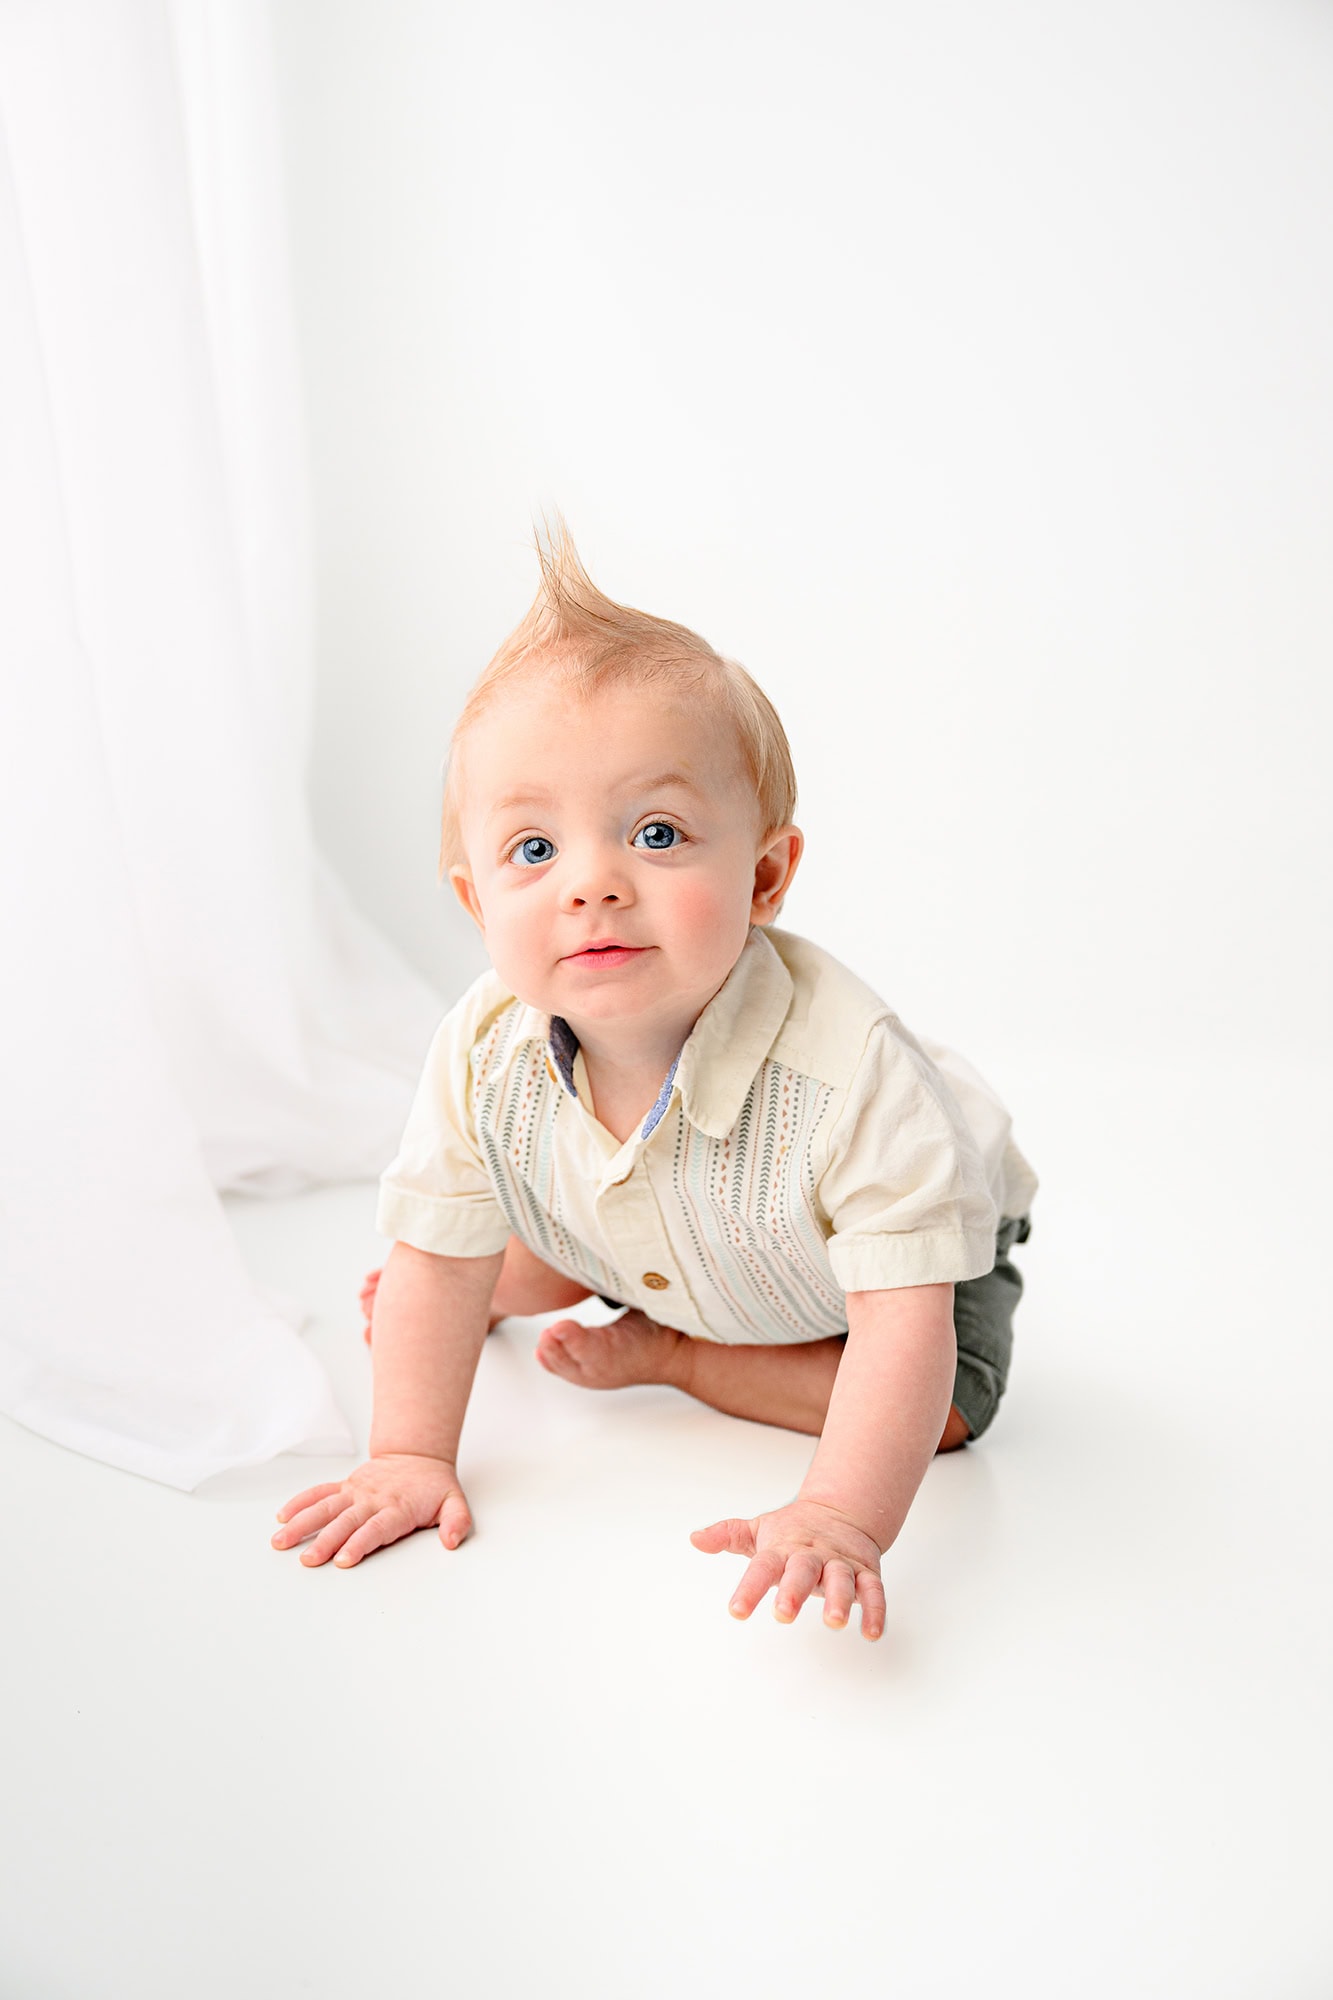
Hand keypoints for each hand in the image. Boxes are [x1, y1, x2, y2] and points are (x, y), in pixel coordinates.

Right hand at [271, 1454, 472, 1567]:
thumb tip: (452, 1540)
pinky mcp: (345, 1487)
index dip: (359, 1543)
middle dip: (325, 1541)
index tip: (343, 1559)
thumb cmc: (433, 1486)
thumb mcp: (454, 1502)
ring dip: (302, 1524)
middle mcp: (372, 1500)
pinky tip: (283, 1517)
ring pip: (325, 1508)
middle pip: (345, 1522)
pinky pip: (319, 1493)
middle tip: (308, 1560)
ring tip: (281, 1541)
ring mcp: (355, 1492)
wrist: (417, 1456)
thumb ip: (456, 1521)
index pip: (375, 1529)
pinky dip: (300, 1503)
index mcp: (397, 1508)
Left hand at [690, 1497, 886, 1639]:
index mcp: (783, 1549)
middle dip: (794, 1591)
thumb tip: (695, 1538)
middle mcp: (812, 1555)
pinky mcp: (866, 1572)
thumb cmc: (794, 1530)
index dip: (750, 1589)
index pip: (763, 1567)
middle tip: (783, 1613)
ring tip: (835, 1622)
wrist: (841, 1511)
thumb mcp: (760, 1531)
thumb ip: (728, 1535)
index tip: (737, 1612)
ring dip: (840, 1600)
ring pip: (842, 1579)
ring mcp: (840, 1563)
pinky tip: (872, 1632)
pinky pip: (873, 1590)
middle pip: (803, 1571)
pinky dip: (875, 1610)